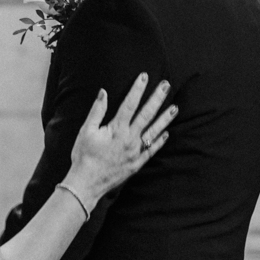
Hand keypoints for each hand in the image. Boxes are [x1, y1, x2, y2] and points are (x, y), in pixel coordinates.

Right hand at [64, 73, 175, 202]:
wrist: (87, 183)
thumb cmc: (84, 156)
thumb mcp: (86, 131)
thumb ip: (97, 111)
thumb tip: (103, 92)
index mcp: (117, 129)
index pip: (130, 104)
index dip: (137, 89)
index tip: (144, 76)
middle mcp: (130, 139)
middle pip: (147, 114)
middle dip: (157, 98)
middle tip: (166, 85)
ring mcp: (135, 151)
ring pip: (154, 131)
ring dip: (165, 118)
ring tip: (175, 108)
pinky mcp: (137, 163)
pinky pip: (152, 150)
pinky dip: (160, 141)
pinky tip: (166, 133)